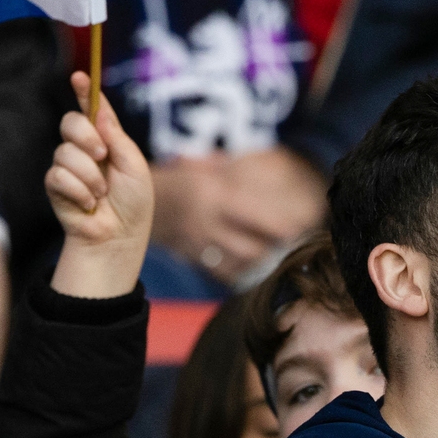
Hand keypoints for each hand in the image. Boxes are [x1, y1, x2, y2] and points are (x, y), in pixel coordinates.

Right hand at [47, 71, 153, 298]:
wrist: (119, 236)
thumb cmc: (133, 203)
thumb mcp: (134, 166)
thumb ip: (117, 137)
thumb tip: (99, 111)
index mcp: (106, 140)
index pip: (92, 110)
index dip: (85, 92)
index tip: (80, 76)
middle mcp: (85, 149)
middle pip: (70, 122)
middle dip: (85, 135)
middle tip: (102, 154)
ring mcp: (68, 166)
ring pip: (65, 152)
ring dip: (89, 175)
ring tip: (101, 193)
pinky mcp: (56, 185)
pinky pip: (58, 175)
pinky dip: (78, 191)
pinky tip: (88, 204)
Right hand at [152, 146, 326, 282]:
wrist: (136, 201)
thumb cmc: (180, 178)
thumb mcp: (205, 165)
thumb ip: (234, 168)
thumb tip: (272, 163)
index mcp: (214, 196)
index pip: (257, 217)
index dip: (282, 227)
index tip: (301, 229)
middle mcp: (208, 223)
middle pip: (253, 249)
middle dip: (276, 251)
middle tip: (296, 248)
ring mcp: (199, 244)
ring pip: (241, 264)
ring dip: (263, 263)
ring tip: (280, 258)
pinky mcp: (193, 258)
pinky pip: (224, 274)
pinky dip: (243, 273)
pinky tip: (255, 267)